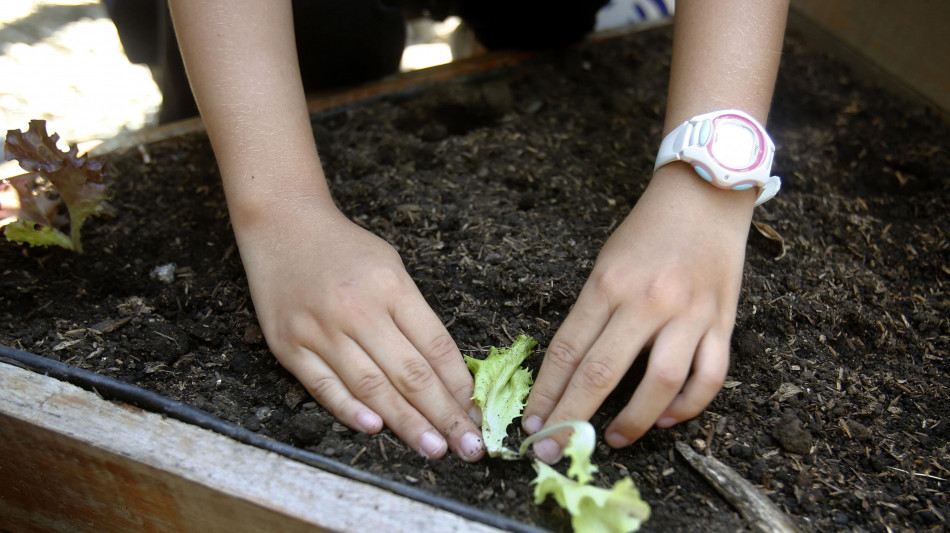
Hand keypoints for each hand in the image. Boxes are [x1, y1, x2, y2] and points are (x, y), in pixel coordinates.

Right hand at [235, 202, 484, 461]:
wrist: (282, 225)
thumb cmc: (345, 249)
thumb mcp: (392, 267)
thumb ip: (415, 316)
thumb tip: (446, 374)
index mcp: (391, 287)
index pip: (435, 347)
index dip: (459, 386)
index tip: (476, 413)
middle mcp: (357, 310)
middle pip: (410, 374)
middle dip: (444, 416)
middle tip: (468, 447)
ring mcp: (320, 330)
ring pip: (372, 388)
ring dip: (406, 423)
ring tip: (433, 448)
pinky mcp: (289, 346)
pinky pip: (324, 386)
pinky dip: (350, 410)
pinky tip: (375, 429)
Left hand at [521, 163, 754, 461]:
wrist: (706, 193)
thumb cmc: (647, 230)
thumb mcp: (605, 262)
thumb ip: (591, 312)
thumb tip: (572, 371)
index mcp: (608, 284)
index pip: (567, 350)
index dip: (546, 394)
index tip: (532, 424)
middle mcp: (647, 301)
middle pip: (601, 374)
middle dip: (571, 419)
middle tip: (552, 451)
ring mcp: (689, 313)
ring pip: (660, 385)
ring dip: (633, 422)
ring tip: (612, 440)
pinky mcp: (723, 321)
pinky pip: (709, 377)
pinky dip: (687, 406)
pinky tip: (666, 419)